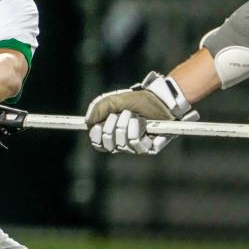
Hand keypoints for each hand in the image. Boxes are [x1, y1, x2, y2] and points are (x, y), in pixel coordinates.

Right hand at [84, 71, 198, 154]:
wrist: (160, 100)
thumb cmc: (138, 100)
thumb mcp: (114, 100)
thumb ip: (98, 108)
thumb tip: (87, 122)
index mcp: (111, 133)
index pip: (97, 142)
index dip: (96, 135)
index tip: (98, 124)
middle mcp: (121, 142)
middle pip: (106, 143)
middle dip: (112, 124)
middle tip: (121, 113)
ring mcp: (134, 147)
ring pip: (120, 143)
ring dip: (125, 124)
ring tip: (134, 115)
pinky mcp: (146, 149)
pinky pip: (134, 143)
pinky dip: (136, 129)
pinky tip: (143, 123)